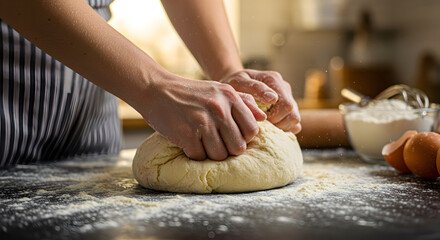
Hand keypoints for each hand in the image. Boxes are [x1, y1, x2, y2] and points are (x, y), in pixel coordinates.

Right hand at [137, 72, 265, 160]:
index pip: (252, 130)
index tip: (231, 136)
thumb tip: (263, 117)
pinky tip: (188, 142)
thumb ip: (243, 102)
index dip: (243, 138)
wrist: (156, 90)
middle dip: (228, 149)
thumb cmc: (190, 93)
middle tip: (216, 142)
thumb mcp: (219, 90)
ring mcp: (202, 122)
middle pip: (237, 147)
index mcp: (230, 97)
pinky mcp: (186, 134)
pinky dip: (194, 153)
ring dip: (210, 153)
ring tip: (201, 142)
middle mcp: (219, 109)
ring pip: (219, 155)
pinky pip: (199, 156)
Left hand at [220, 69, 300, 133]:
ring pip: (295, 119)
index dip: (275, 118)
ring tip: (265, 125)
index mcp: (273, 80)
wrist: (234, 85)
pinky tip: (272, 127)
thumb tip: (273, 98)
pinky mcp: (288, 107)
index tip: (260, 119)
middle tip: (262, 124)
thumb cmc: (233, 85)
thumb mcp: (238, 83)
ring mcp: (287, 97)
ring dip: (282, 126)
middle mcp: (283, 87)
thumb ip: (255, 88)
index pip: (286, 105)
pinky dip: (285, 127)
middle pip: (293, 114)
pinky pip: (294, 123)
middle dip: (278, 123)